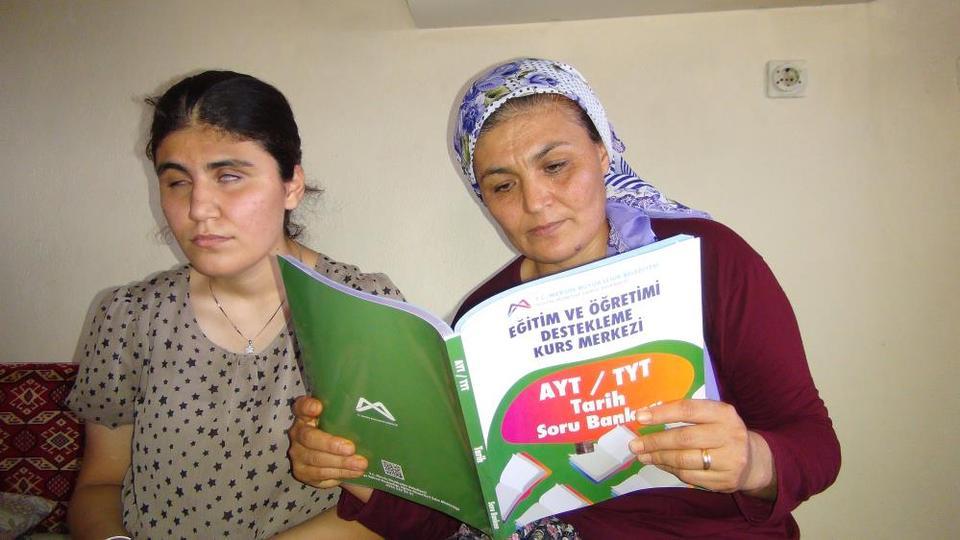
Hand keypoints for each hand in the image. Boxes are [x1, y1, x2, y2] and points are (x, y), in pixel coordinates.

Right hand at [288, 396, 367, 488]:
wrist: (336, 459)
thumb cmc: (340, 434)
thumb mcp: (342, 423)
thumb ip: (347, 416)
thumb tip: (373, 411)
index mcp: (306, 416)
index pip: (300, 406)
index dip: (307, 407)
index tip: (318, 407)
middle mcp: (298, 434)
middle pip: (309, 437)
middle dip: (331, 444)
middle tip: (351, 448)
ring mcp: (298, 454)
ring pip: (316, 460)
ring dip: (340, 463)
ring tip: (360, 464)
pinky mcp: (302, 472)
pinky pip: (320, 475)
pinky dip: (339, 473)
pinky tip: (353, 472)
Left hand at [628, 399, 775, 498]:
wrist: (753, 460)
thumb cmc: (722, 432)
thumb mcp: (712, 416)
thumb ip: (686, 414)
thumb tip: (646, 417)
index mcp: (724, 413)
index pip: (688, 409)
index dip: (661, 413)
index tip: (639, 417)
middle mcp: (729, 435)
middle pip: (683, 438)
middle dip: (655, 441)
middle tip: (634, 444)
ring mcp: (730, 460)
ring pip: (684, 460)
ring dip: (659, 458)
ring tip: (643, 455)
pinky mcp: (726, 480)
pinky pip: (690, 477)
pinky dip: (671, 470)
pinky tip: (661, 464)